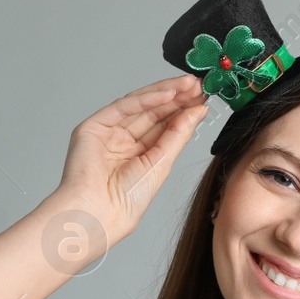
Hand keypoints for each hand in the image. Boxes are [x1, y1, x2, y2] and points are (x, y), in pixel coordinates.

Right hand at [54, 73, 209, 240]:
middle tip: (201, 85)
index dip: (185, 111)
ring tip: (189, 85)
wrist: (98, 213)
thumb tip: (199, 111)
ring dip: (166, 93)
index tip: (205, 98)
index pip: (165, 126)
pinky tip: (169, 93)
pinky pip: (124, 107)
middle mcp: (123, 141)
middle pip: (154, 112)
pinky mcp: (94, 126)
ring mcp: (108, 132)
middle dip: (178, 98)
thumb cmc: (124, 202)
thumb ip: (179, 135)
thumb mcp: (162, 164)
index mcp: (140, 156)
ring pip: (140, 105)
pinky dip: (147, 98)